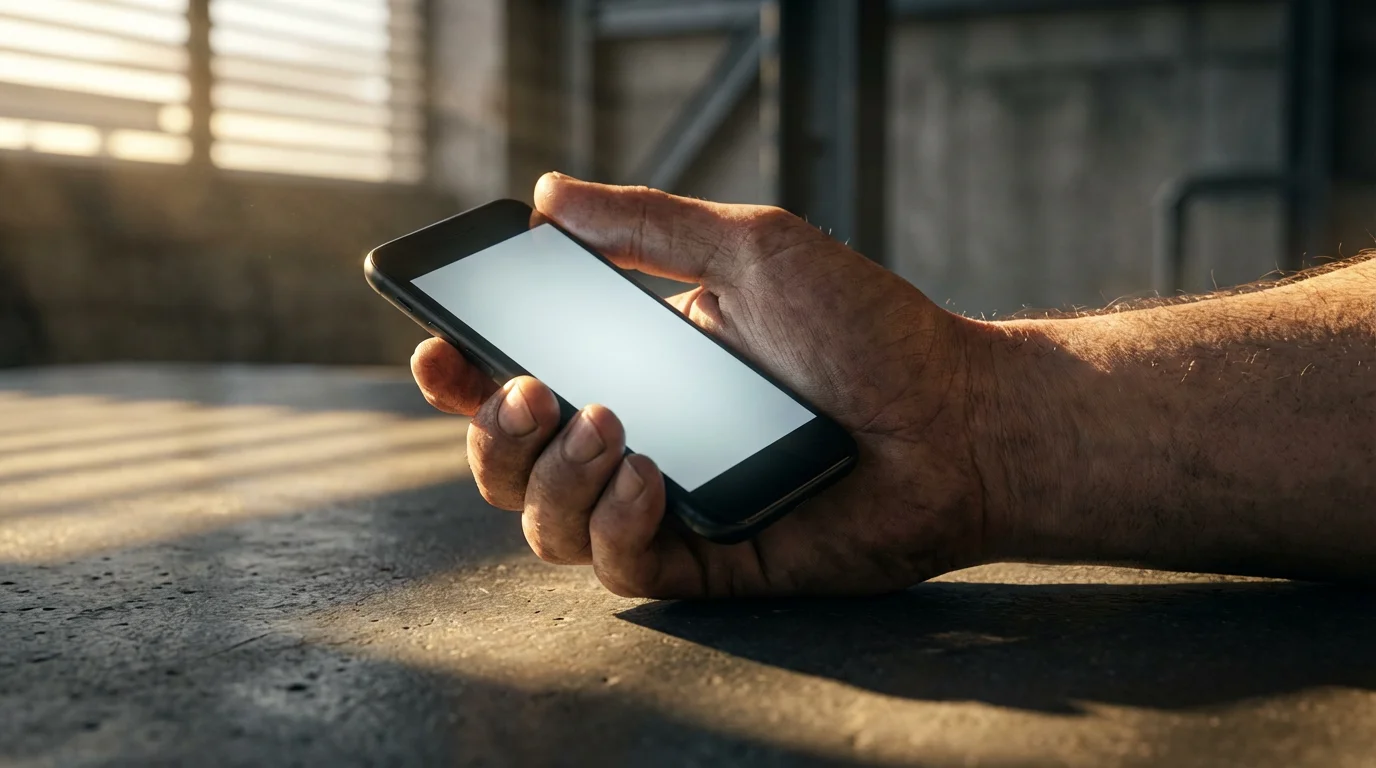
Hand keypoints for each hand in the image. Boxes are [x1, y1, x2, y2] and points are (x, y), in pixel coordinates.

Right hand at [412, 173, 998, 597]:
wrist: (956, 416)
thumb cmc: (867, 329)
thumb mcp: (751, 250)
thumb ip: (646, 225)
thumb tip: (546, 196)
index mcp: (634, 371)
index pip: (518, 385)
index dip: (463, 378)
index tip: (439, 348)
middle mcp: (638, 443)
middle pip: (511, 466)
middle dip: (494, 435)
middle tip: (532, 391)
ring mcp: (668, 508)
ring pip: (547, 525)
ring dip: (553, 478)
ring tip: (606, 425)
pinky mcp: (708, 561)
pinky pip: (620, 567)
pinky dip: (615, 524)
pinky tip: (648, 475)